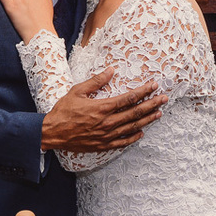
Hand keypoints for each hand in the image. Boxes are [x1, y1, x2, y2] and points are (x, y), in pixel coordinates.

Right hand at [42, 67, 165, 151]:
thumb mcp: (77, 91)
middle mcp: (107, 122)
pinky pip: (122, 142)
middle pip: (135, 112)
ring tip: (159, 113)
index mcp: (102, 107)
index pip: (128, 98)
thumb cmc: (63, 111)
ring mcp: (106, 135)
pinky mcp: (102, 145)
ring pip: (132, 127)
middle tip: (164, 99)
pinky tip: (141, 132)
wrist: (52, 133)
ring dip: (147, 120)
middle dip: (151, 104)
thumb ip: (96, 81)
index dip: (143, 91)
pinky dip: (133, 137)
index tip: (153, 85)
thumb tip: (111, 70)